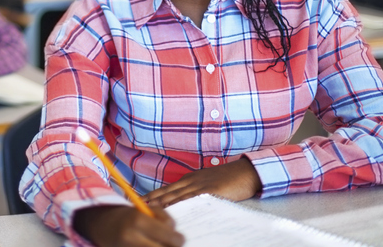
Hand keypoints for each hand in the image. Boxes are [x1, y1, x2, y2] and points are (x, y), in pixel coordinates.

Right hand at [73, 205, 183, 246]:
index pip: (171, 238)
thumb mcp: (143, 210)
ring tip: (156, 243)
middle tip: (170, 244)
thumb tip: (179, 237)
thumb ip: (162, 218)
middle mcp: (132, 238)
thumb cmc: (126, 215)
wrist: (99, 224)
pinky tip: (148, 245)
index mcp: (138, 221)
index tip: (179, 238)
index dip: (178, 239)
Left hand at [142, 157, 261, 208]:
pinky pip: (193, 199)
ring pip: (176, 196)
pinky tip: (173, 211)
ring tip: (147, 210)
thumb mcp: (208, 185)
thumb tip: (182, 206)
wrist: (248, 172)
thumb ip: (195, 193)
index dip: (152, 196)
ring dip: (161, 203)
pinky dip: (181, 205)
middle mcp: (191, 181)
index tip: (138, 202)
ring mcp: (200, 185)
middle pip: (166, 192)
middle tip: (135, 206)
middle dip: (150, 200)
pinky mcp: (211, 190)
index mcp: (189, 180)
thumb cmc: (229, 180)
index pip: (166, 189)